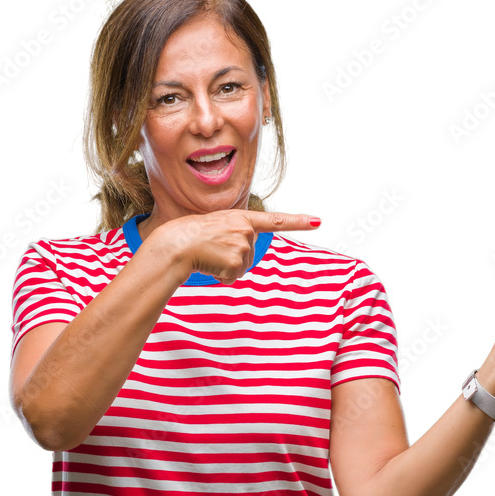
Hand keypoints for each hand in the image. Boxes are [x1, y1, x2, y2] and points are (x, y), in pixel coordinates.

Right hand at [155, 209, 321, 284]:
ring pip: (240, 268)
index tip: (318, 221)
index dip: (299, 221)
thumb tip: (237, 260)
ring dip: (224, 266)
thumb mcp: (218, 226)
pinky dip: (220, 276)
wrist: (176, 243)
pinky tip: (208, 263)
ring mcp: (242, 247)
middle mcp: (246, 231)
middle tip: (212, 247)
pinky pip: (231, 278)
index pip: (276, 220)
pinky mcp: (235, 263)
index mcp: (242, 218)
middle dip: (231, 257)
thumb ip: (235, 234)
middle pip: (249, 255)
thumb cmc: (191, 234)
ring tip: (209, 254)